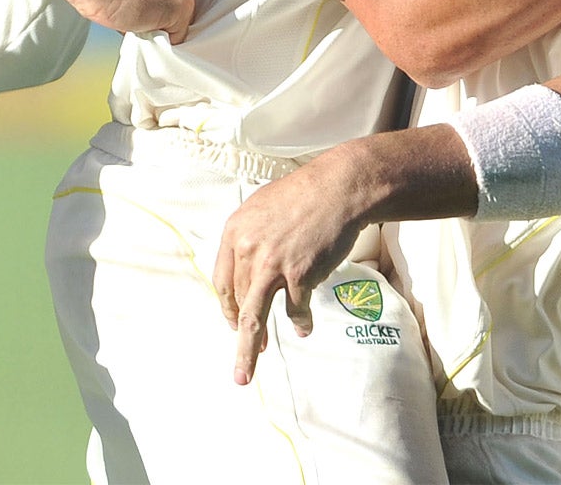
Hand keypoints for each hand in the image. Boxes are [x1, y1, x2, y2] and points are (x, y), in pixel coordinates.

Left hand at [213, 155, 368, 384]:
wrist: (338, 188)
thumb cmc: (304, 195)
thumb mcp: (262, 208)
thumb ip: (249, 237)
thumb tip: (246, 269)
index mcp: (235, 232)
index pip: (222, 280)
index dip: (226, 305)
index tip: (232, 321)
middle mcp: (248, 250)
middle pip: (239, 302)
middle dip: (242, 331)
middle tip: (246, 356)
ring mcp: (273, 264)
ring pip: (254, 317)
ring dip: (250, 348)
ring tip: (247, 371)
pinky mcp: (299, 274)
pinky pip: (295, 309)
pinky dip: (299, 322)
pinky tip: (304, 328)